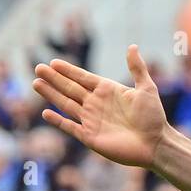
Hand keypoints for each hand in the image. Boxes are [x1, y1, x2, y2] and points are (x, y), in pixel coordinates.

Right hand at [33, 45, 167, 168]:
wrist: (155, 144)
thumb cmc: (153, 117)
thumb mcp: (146, 88)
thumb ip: (137, 68)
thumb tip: (132, 46)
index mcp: (108, 91)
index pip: (83, 78)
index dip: (69, 70)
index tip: (54, 62)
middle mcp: (97, 104)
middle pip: (70, 88)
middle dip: (54, 79)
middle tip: (38, 68)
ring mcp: (92, 120)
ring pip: (66, 104)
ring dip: (51, 94)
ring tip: (36, 83)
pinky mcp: (90, 137)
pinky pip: (70, 127)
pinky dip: (58, 121)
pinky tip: (46, 112)